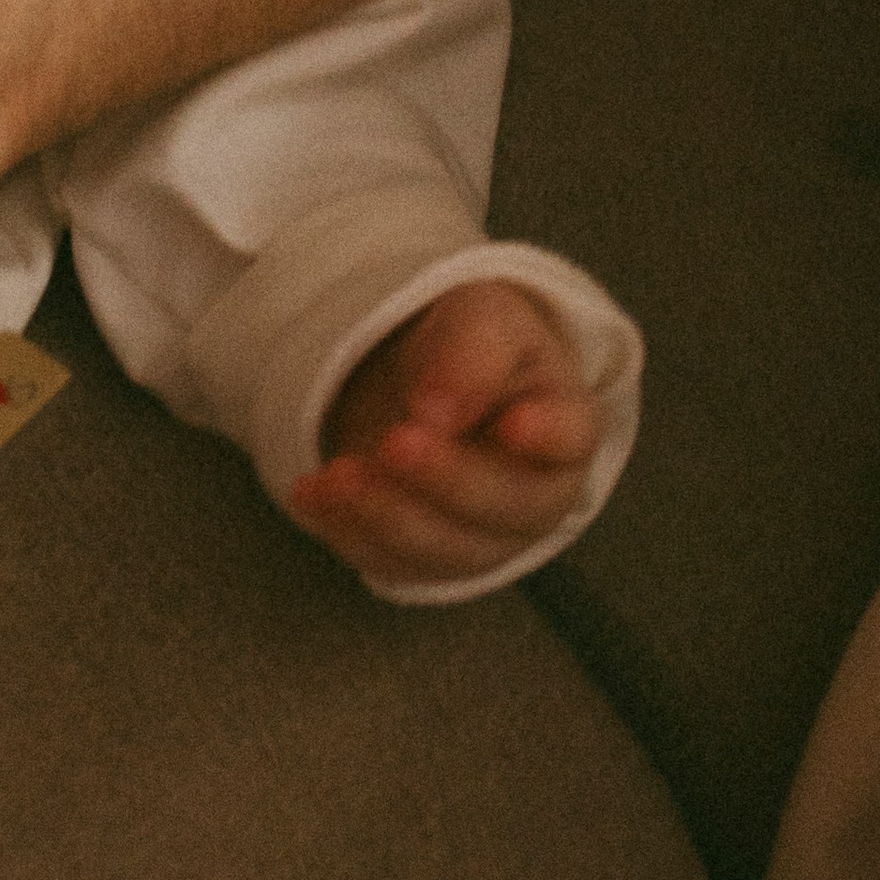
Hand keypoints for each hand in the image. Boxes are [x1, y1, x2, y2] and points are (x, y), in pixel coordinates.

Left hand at [287, 277, 599, 590]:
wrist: (432, 382)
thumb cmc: (473, 346)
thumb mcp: (480, 318)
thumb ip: (472, 352)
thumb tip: (438, 409)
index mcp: (566, 425)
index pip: (569, 435)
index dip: (546, 434)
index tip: (512, 423)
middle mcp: (536, 497)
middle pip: (502, 504)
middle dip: (446, 479)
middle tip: (396, 442)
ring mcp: (484, 539)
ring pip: (443, 549)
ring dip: (387, 515)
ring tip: (338, 474)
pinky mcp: (427, 558)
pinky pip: (390, 561)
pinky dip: (346, 532)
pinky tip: (311, 495)